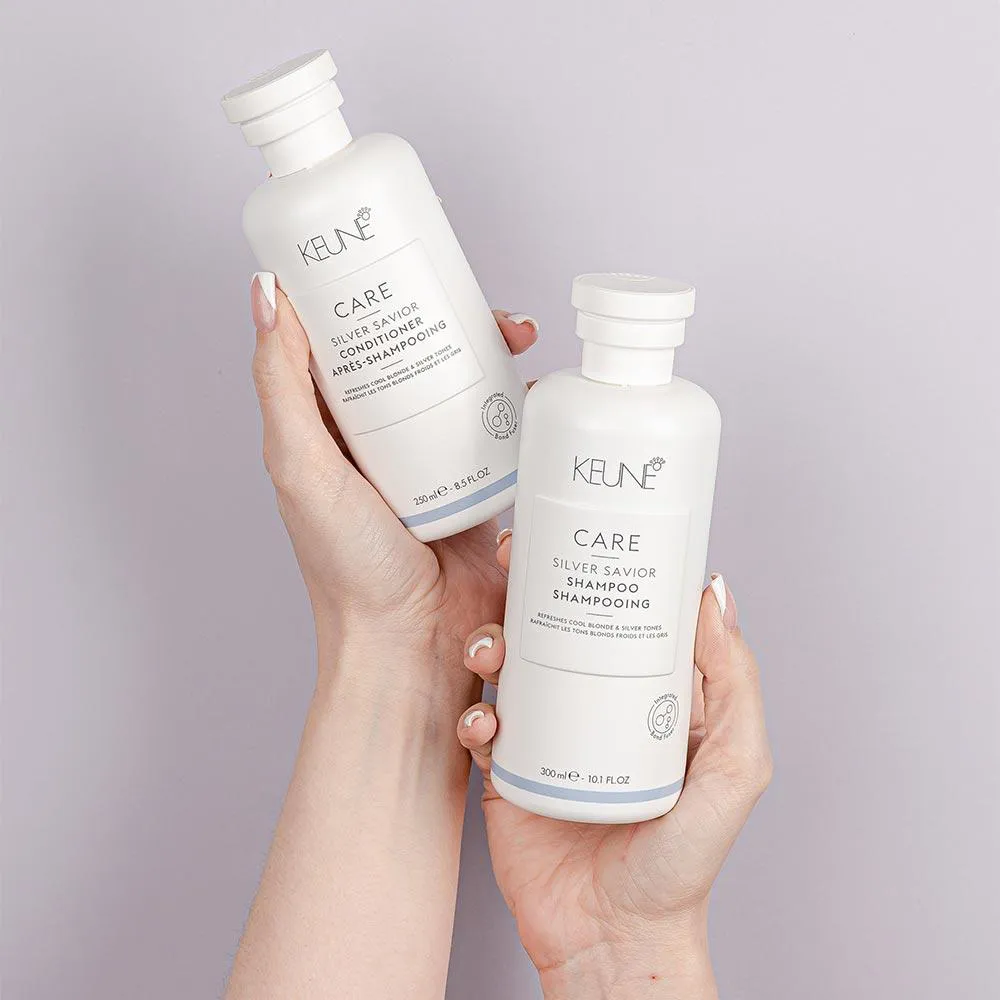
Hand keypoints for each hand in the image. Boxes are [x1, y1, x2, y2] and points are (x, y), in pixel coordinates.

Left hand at [227, 278, 538, 999]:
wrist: (411, 651)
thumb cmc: (347, 570)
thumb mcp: (300, 467)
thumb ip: (281, 385)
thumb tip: (269, 292)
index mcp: (339, 428)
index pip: (364, 343)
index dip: (390, 297)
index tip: (419, 267)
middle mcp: (390, 442)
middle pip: (431, 360)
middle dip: (466, 324)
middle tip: (497, 314)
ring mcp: (441, 465)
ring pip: (476, 391)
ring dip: (504, 362)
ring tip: (526, 345)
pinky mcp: (487, 492)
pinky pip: (511, 439)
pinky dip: (531, 414)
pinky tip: (550, 398)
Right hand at [457, 552, 771, 999]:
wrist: (614, 936)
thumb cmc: (682, 861)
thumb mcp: (736, 766)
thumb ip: (735, 682)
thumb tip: (714, 593)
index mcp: (649, 693)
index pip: (624, 611)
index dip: (601, 565)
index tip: (578, 528)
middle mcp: (596, 703)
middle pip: (556, 623)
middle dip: (529, 585)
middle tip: (513, 559)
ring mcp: (549, 733)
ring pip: (510, 661)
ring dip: (490, 641)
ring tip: (492, 651)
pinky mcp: (509, 769)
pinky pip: (481, 723)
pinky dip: (475, 715)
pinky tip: (487, 725)